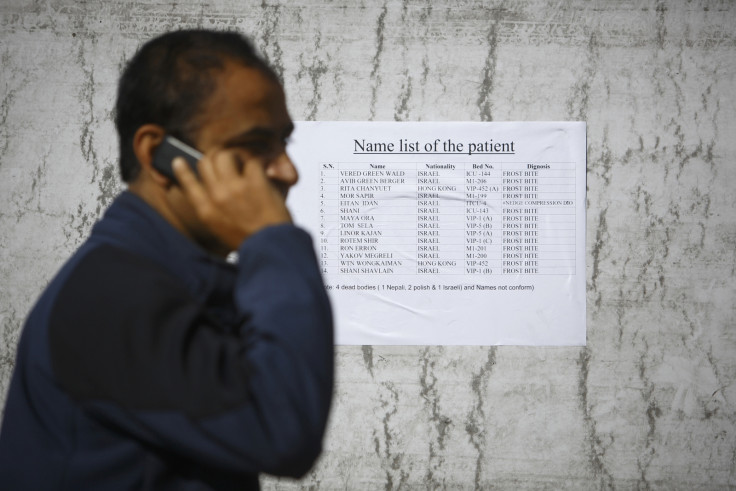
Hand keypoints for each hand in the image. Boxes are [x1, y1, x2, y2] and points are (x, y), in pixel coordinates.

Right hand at [173, 150, 291, 249]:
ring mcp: (235, 188)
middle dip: (216, 158)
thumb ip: (213, 210)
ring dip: (235, 155)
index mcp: (206, 211)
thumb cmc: (249, 240)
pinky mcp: (254, 183)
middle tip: (228, 160)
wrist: (271, 248)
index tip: (179, 161)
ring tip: (244, 163)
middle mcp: (216, 197)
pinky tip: (262, 170)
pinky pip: (251, 160)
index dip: (183, 170)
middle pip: (206, 162)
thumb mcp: (221, 229)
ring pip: (225, 155)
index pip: (187, 184)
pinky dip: (257, 162)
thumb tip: (212, 191)